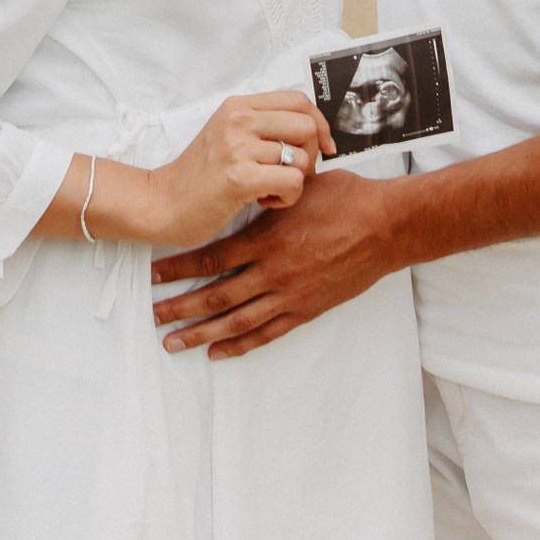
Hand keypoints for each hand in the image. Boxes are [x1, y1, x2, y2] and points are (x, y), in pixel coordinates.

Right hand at [149, 92, 332, 248]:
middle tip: (290, 173)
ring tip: (270, 189)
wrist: (161, 203)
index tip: (323, 147)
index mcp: (238, 106)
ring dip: (295, 181)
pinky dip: (288, 198)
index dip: (320, 124)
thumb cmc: (199, 176)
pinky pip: (293, 182)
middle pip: (307, 126)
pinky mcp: (240, 177)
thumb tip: (313, 132)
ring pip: (302, 158)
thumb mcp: (227, 135)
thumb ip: (262, 127)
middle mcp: (238, 120)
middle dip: (311, 155)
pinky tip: (265, 200)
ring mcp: (238, 147)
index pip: (298, 100)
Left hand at [150, 165, 399, 357]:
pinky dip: (240, 344)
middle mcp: (273, 271)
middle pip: (216, 296)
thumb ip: (265, 195)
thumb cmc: (344, 199)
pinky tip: (218, 351)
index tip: (154, 274)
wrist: (385, 227)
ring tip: (175, 342)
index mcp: (267, 238)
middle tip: (155, 317)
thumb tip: (240, 187)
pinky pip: (267, 333)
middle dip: (181, 307)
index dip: (180, 268)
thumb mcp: (297, 189)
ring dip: (202, 333)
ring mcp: (289, 295)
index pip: (212, 258)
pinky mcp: (306, 310)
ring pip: (236, 321)